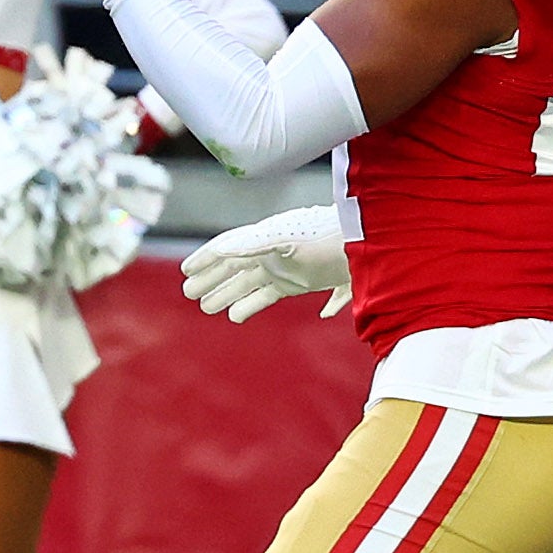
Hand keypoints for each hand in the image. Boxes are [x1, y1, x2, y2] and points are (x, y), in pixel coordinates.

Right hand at [181, 205, 352, 322]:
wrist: (367, 244)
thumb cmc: (325, 237)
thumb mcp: (285, 239)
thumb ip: (253, 243)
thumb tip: (222, 250)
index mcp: (263, 240)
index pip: (227, 250)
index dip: (205, 260)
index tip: (185, 271)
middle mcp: (271, 254)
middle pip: (235, 270)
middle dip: (212, 281)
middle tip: (190, 295)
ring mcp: (286, 269)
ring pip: (250, 286)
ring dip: (230, 296)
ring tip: (211, 310)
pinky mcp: (303, 283)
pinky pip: (275, 296)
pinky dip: (261, 304)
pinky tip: (247, 316)